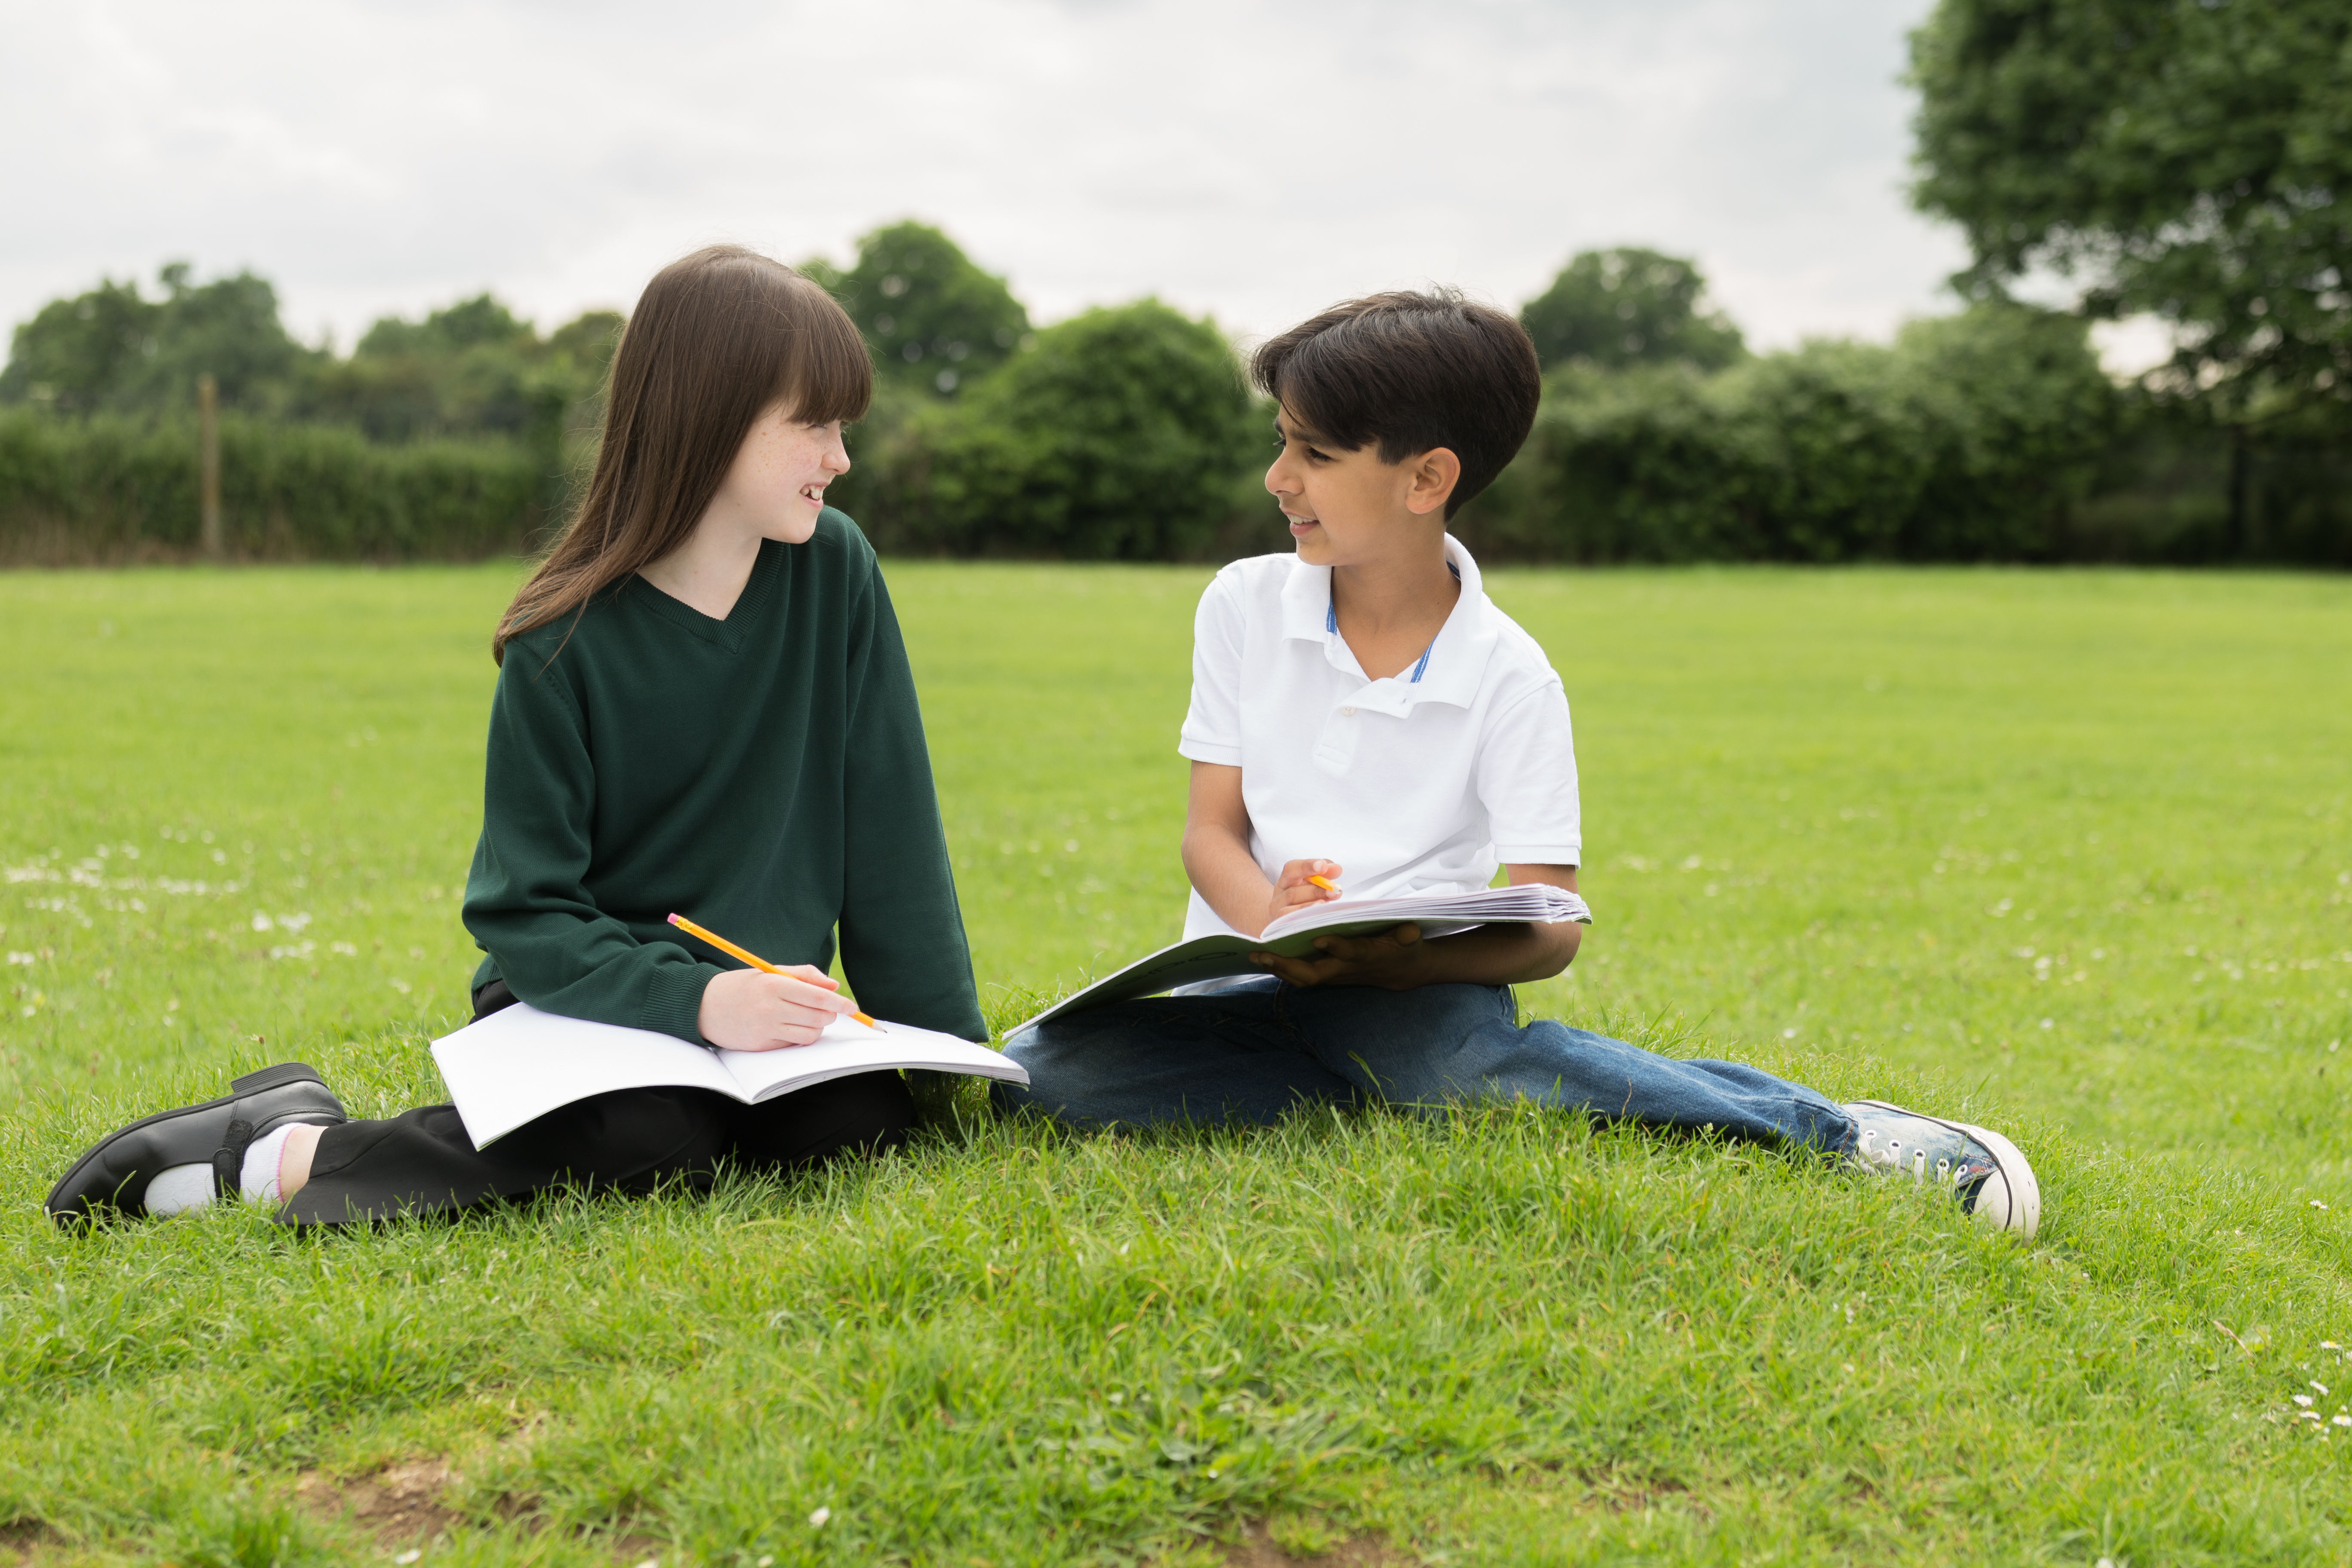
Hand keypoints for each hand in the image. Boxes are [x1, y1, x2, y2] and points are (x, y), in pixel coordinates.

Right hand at [698, 964, 857, 1050]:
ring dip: (817, 1027)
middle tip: (828, 1009)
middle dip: (830, 1015)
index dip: (840, 1003)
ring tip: (807, 1017)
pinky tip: (790, 1026)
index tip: (852, 1006)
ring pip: (810, 1033)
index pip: (818, 997)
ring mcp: (766, 1029)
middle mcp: (771, 1008)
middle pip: (818, 1017)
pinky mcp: (762, 1045)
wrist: (703, 1006)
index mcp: (775, 985)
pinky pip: (794, 1043)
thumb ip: (804, 975)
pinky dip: (800, 1036)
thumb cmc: (741, 986)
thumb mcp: (770, 972)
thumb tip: (833, 987)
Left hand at [1253, 923, 1427, 989]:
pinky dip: (1282, 969)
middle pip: (1312, 973)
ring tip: (1255, 956)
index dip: (1335, 947)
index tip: (1318, 938)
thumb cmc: (1404, 949)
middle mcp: (1345, 969)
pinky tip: (1264, 959)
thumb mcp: (1410, 939)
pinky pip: (1300, 976)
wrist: (1401, 971)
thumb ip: (1407, 935)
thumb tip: (1409, 932)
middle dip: (1287, 965)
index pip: (1349, 953)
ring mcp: (1334, 975)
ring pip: (1302, 977)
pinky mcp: (1328, 975)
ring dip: (1278, 968)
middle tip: (1263, 953)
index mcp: (1366, 955)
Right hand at [1265, 858, 1342, 929]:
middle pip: (1293, 891)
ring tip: (1325, 904)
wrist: (1286, 922)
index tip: (1322, 865)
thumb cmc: (1303, 899)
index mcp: (1286, 881)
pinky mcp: (1280, 927)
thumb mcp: (1311, 885)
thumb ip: (1324, 875)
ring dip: (1310, 905)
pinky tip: (1316, 915)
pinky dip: (1302, 917)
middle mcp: (1279, 896)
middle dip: (1316, 890)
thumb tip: (1336, 868)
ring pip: (1289, 908)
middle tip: (1335, 890)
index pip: (1291, 869)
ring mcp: (1277, 913)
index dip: (1306, 866)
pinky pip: (1289, 922)